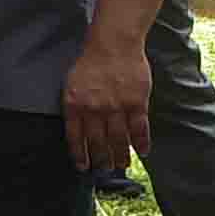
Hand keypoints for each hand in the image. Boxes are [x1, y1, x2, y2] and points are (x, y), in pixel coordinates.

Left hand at [61, 31, 152, 173]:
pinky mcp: (136, 102)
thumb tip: (78, 130)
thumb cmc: (90, 63)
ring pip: (118, 139)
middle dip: (101, 160)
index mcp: (75, 105)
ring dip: (120, 156)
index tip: (83, 167)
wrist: (112, 44)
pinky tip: (142, 152)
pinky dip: (141, 142)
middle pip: (98, 142)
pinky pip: (139, 128)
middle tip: (105, 170)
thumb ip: (74, 107)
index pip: (75, 138)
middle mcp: (94, 110)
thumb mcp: (72, 85)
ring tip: (121, 165)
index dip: (80, 155)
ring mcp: (116, 107)